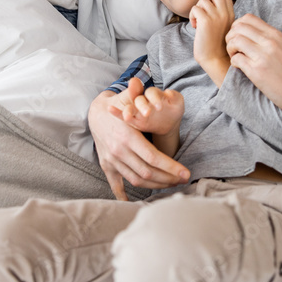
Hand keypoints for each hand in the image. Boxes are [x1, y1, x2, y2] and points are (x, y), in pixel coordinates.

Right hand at [89, 86, 189, 200]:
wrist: (95, 114)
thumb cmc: (118, 106)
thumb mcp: (126, 98)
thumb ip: (135, 93)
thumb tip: (137, 80)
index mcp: (127, 136)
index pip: (153, 158)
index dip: (171, 168)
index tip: (186, 173)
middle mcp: (119, 151)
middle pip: (148, 172)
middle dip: (168, 179)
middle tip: (184, 180)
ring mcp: (112, 160)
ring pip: (137, 180)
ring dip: (156, 186)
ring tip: (171, 184)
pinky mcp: (107, 166)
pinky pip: (116, 184)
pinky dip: (124, 195)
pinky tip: (136, 201)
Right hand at [108, 78, 184, 135]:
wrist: (168, 121)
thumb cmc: (173, 109)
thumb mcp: (177, 103)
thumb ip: (174, 97)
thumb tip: (169, 92)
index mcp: (153, 94)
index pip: (152, 93)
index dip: (155, 98)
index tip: (160, 107)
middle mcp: (143, 100)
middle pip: (140, 100)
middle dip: (142, 106)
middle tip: (148, 113)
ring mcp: (136, 110)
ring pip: (130, 109)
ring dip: (128, 112)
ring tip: (127, 117)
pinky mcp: (133, 120)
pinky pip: (122, 116)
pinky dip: (116, 113)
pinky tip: (110, 109)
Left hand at [190, 0, 233, 84]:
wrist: (215, 59)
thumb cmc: (216, 45)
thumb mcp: (222, 26)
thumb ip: (219, 14)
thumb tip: (206, 1)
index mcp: (231, 14)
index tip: (210, 12)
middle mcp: (225, 14)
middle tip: (203, 13)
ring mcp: (216, 16)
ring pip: (203, 0)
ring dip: (197, 9)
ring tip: (198, 22)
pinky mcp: (206, 21)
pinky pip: (195, 8)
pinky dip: (192, 16)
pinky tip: (195, 27)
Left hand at [226, 13, 281, 115]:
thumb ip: (267, 38)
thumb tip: (248, 34)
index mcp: (275, 34)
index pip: (248, 18)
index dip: (237, 27)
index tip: (239, 38)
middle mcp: (269, 42)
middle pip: (238, 27)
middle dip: (230, 37)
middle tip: (234, 49)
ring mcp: (263, 56)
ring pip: (234, 40)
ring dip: (230, 49)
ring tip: (236, 57)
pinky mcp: (257, 71)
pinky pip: (236, 59)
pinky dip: (234, 62)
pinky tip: (240, 68)